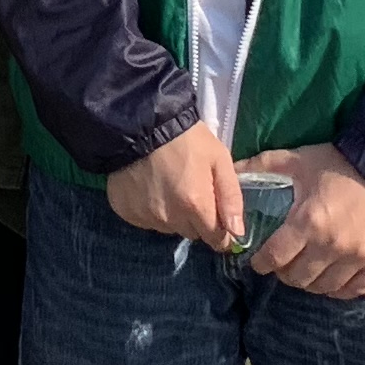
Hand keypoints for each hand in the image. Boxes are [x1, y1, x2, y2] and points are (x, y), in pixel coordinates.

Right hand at [108, 123, 244, 249]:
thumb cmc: (187, 139)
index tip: (217, 218)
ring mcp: (146, 217)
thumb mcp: (219, 160)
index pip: (215, 240)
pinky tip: (149, 188)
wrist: (140, 124)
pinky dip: (151, 210)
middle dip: (196, 219)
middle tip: (191, 191)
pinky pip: (146, 221)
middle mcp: (170, 218)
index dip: (220, 232)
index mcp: (195, 206)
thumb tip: (238, 233)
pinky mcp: (127, 212)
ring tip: (168, 187)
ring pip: (168, 228)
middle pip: (191, 233)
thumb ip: (231, 198)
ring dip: (173, 215)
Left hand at [238, 141, 364, 298]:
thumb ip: (262, 165)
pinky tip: (329, 280)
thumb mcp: (298, 159)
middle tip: (283, 263)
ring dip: (308, 282)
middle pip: (296, 278)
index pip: (275, 257)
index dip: (261, 262)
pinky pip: (351, 290)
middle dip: (284, 272)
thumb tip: (232, 170)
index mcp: (309, 222)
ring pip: (322, 287)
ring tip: (305, 270)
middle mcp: (332, 246)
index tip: (258, 260)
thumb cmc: (340, 165)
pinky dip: (336, 289)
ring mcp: (357, 259)